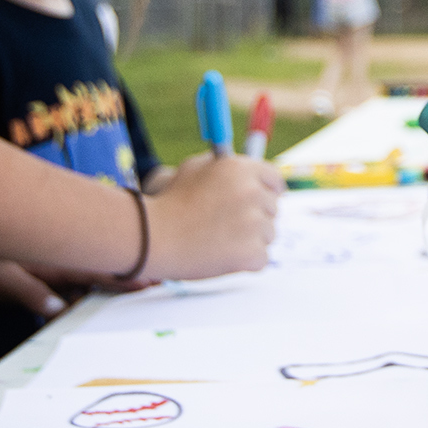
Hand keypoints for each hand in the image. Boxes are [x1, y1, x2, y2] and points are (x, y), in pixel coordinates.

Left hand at [0, 251, 148, 312]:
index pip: (98, 270)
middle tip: (162, 284)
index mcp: (52, 262)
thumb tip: (59, 308)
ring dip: (113, 280)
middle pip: (102, 267)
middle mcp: (57, 260)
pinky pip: (73, 277)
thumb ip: (26, 291)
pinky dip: (89, 286)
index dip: (127, 275)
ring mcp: (50, 262)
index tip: (155, 279)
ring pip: (90, 271)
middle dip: (131, 275)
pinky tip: (97, 298)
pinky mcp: (40, 267)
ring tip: (144, 288)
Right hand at [137, 153, 282, 278]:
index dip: (267, 191)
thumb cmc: (169, 202)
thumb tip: (249, 171)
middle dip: (256, 217)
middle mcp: (252, 192)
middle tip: (229, 226)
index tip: (260, 202)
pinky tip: (222, 256)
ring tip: (220, 240)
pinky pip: (261, 258)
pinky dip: (245, 261)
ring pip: (268, 234)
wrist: (153, 237)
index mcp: (241, 168)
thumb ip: (224, 166)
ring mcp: (254, 224)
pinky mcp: (252, 253)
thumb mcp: (194, 168)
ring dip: (250, 239)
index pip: (274, 179)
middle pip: (272, 208)